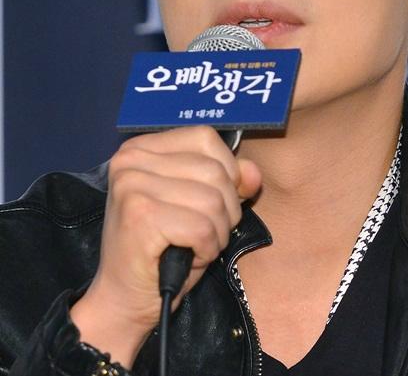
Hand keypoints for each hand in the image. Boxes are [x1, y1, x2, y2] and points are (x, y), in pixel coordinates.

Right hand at [70, 126, 261, 366]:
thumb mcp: (199, 204)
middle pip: (214, 170)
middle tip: (204, 233)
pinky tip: (188, 258)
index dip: (227, 170)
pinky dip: (206, 249)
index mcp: (142, 147)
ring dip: (217, 233)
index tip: (218, 200)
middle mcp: (131, 159)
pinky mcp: (140, 216)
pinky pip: (203, 228)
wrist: (123, 300)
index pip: (204, 137)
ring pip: (213, 201)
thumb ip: (229, 181)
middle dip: (225, 209)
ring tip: (195, 246)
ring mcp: (132, 185)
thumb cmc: (163, 249)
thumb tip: (253, 173)